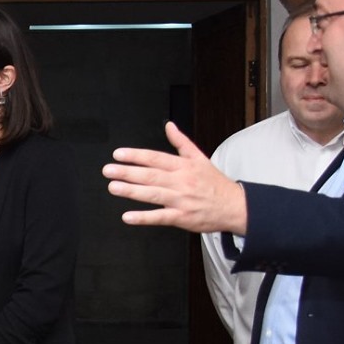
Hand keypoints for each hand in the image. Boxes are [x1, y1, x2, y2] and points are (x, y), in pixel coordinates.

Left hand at [102, 122, 248, 234]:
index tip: (118, 154)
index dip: (136, 155)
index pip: (156, 158)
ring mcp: (181, 200)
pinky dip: (144, 217)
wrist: (235, 206)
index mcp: (184, 166)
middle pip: (151, 175)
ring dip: (132, 191)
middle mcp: (181, 181)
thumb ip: (181, 142)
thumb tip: (169, 126)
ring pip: (153, 194)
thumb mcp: (200, 157)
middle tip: (108, 170)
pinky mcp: (182, 217)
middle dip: (128, 172)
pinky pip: (160, 217)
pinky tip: (128, 217)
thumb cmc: (214, 183)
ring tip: (113, 187)